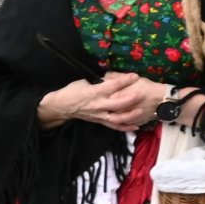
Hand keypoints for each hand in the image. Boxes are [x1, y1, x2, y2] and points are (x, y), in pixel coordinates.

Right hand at [37, 73, 167, 133]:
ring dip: (130, 116)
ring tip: (141, 111)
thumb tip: (114, 78)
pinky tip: (136, 126)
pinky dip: (125, 127)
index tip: (135, 76)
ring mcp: (99, 115)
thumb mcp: (85, 81)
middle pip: (117, 103)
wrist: (62, 106)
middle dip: (131, 99)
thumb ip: (101, 81)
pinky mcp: (100, 121)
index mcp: (94, 92)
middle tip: (142, 93)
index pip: (112, 86)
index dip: (125, 80)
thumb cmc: (73, 91)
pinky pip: (114, 126)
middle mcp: (98, 105)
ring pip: (117, 118)